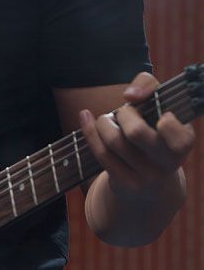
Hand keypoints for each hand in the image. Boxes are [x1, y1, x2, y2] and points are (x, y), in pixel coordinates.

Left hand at [80, 71, 194, 201]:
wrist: (151, 180)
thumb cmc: (153, 130)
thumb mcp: (160, 105)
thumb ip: (149, 85)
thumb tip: (130, 96)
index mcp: (184, 142)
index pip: (180, 137)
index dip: (168, 124)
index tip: (161, 115)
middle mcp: (168, 163)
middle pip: (136, 132)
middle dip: (124, 114)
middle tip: (125, 114)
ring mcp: (147, 176)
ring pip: (114, 141)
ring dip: (104, 122)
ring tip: (107, 120)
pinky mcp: (126, 184)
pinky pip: (101, 153)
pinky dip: (89, 130)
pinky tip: (86, 118)